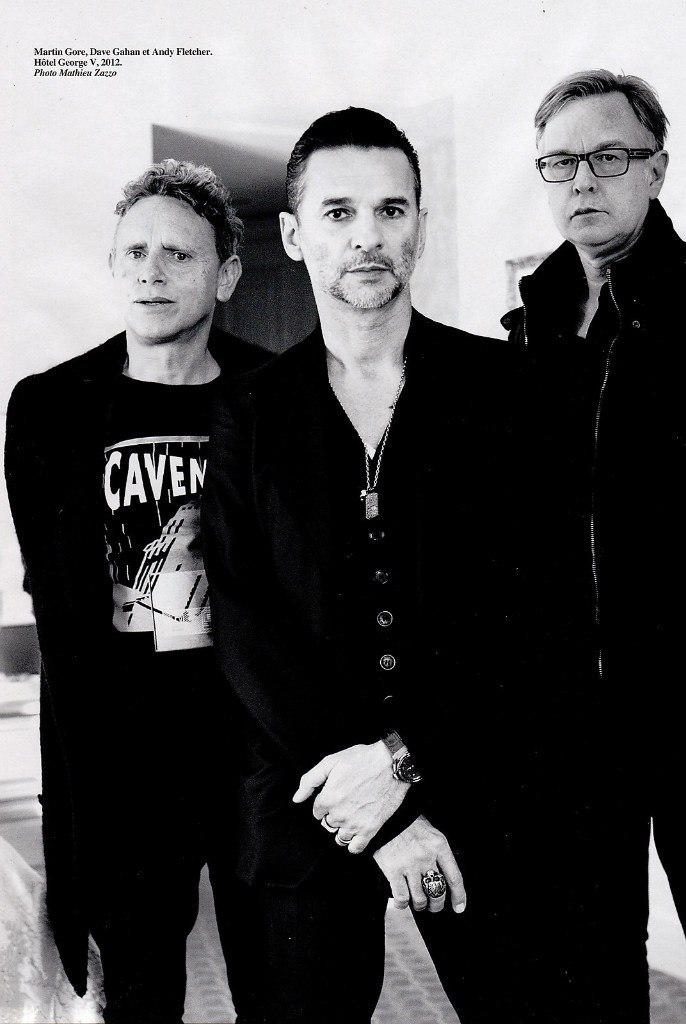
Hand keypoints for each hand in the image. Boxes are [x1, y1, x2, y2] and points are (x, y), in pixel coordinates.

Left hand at [292, 741, 408, 853]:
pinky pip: (356, 847)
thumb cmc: (362, 760)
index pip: (316, 811)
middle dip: (332, 816)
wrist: (391, 764)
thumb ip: (310, 780)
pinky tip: (356, 833)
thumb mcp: (331, 762)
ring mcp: (355, 824)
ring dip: (341, 830)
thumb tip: (296, 799)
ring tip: (350, 817)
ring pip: (339, 838)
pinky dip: (353, 844)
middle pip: (327, 825)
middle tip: (343, 804)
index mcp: (328, 799)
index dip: (323, 804)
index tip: (333, 796)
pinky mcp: (371, 829)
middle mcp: (339, 815)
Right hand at [373, 815, 465, 914]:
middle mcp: (426, 857)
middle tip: (434, 905)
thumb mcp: (430, 832)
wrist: (386, 814)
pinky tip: (402, 902)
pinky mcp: (393, 870)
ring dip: (420, 905)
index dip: (459, 896)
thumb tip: (443, 876)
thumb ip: (438, 853)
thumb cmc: (408, 822)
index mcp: (439, 846)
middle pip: (438, 892)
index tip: (459, 907)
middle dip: (437, 904)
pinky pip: (402, 897)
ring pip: (420, 899)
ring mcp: (409, 864)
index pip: (454, 877)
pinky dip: (403, 904)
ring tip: (418, 903)